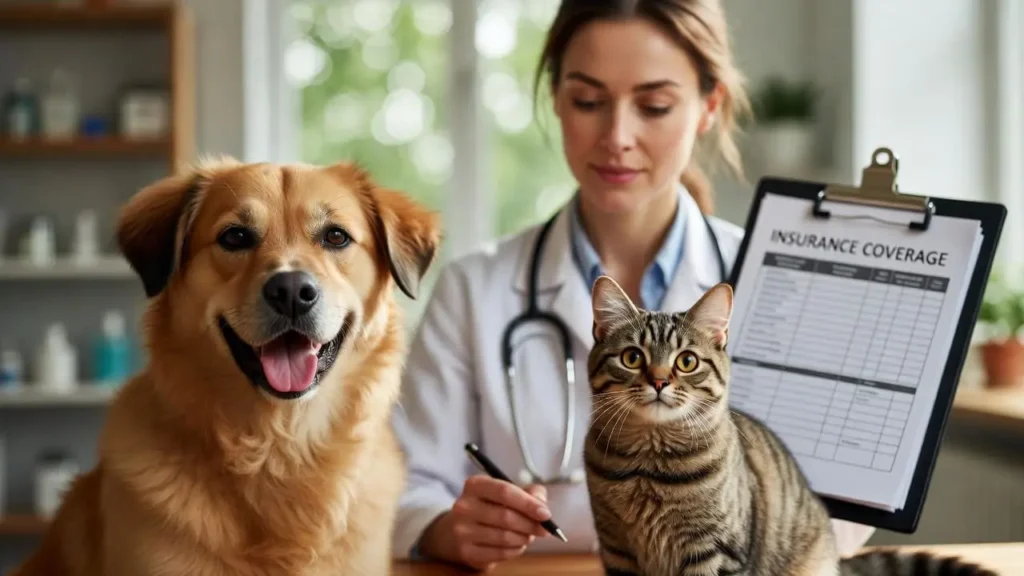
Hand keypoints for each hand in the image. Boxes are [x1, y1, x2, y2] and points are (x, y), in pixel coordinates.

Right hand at [418, 474, 551, 570]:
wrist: (454, 532)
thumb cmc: (488, 508)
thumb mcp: (506, 493)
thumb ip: (529, 493)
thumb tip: (542, 505)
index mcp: (475, 485)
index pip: (505, 492)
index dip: (528, 503)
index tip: (546, 514)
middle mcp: (464, 506)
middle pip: (506, 516)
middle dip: (530, 524)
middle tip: (544, 529)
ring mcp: (462, 530)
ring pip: (504, 537)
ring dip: (524, 538)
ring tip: (528, 536)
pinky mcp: (466, 551)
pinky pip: (500, 553)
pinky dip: (515, 551)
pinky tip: (517, 545)